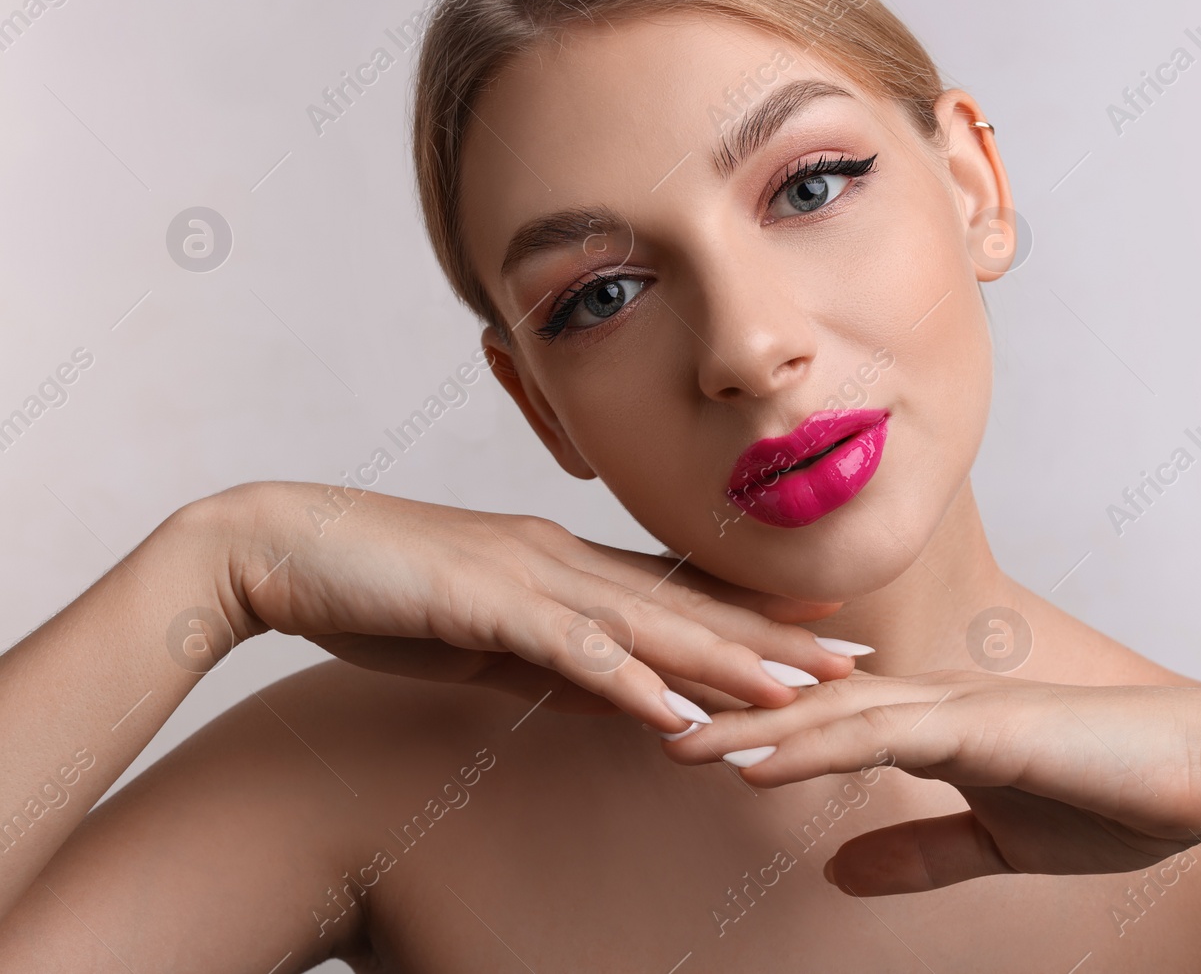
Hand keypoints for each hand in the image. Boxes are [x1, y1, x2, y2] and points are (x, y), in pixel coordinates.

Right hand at [206, 481, 867, 734]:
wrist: (283, 548)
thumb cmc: (380, 588)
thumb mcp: (485, 634)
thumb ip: (553, 662)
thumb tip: (621, 695)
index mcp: (564, 565)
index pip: (678, 594)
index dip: (756, 613)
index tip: (824, 630)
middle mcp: (563, 561)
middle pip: (688, 607)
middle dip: (775, 637)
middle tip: (857, 660)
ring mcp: (529, 577)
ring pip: (650, 624)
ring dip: (729, 660)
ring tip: (802, 690)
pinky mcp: (485, 603)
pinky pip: (570, 649)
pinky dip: (627, 680)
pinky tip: (678, 712)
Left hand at [660, 670, 1200, 894]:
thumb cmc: (1115, 797)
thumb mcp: (999, 842)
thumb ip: (922, 851)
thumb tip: (843, 869)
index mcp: (931, 723)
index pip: (821, 717)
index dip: (749, 723)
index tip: (679, 733)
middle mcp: (931, 701)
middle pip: (805, 699)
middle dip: (724, 709)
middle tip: (641, 712)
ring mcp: (956, 707)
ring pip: (828, 708)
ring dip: (746, 723)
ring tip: (672, 737)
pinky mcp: (983, 728)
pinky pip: (880, 736)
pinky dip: (811, 746)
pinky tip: (756, 761)